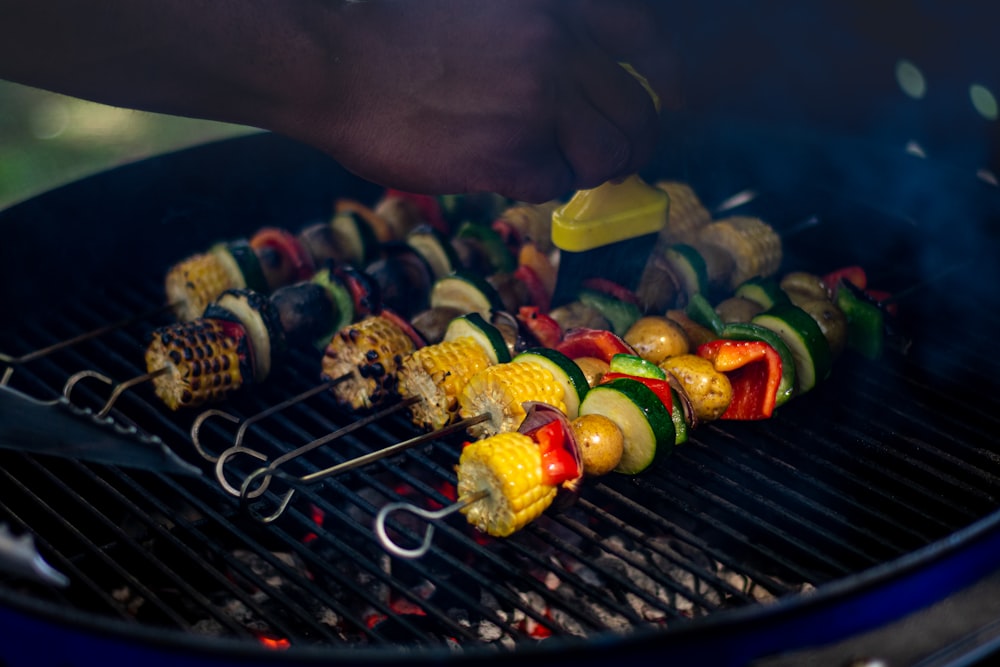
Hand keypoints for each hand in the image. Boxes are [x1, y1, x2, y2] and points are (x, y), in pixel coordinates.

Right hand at [281, 0, 678, 201]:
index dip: (661, 78)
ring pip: (608, 155)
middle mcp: (557, 46)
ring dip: (587, 169)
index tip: (660, 102)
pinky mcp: (512, 153)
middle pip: (635, 110)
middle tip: (607, 155)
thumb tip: (586, 75)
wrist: (338, 67)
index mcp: (554, 4)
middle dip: (629, 142)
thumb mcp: (482, 4)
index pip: (643, 39)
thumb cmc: (398, 36)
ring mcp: (538, 100)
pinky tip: (503, 168)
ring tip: (551, 163)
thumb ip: (538, 29)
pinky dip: (538, 184)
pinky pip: (558, 184)